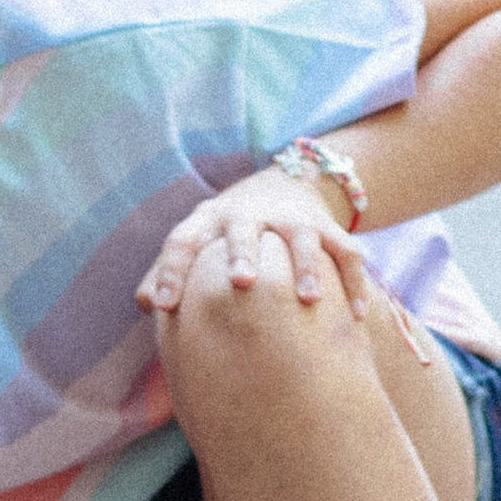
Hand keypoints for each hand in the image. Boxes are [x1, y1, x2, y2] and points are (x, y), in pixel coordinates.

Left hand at [138, 166, 371, 320]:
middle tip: (241, 282)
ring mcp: (292, 220)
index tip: (163, 306)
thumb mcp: (198, 239)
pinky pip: (346, 253)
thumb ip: (167, 270)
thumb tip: (145, 303)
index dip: (170, 271)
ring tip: (311, 299)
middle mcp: (249, 215)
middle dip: (242, 254)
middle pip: (243, 231)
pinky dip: (354, 284)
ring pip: (302, 240)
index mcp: (209, 221)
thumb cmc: (227, 229)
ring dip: (307, 268)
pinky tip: (356, 316)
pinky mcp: (329, 228)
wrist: (285, 184)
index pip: (182, 241)